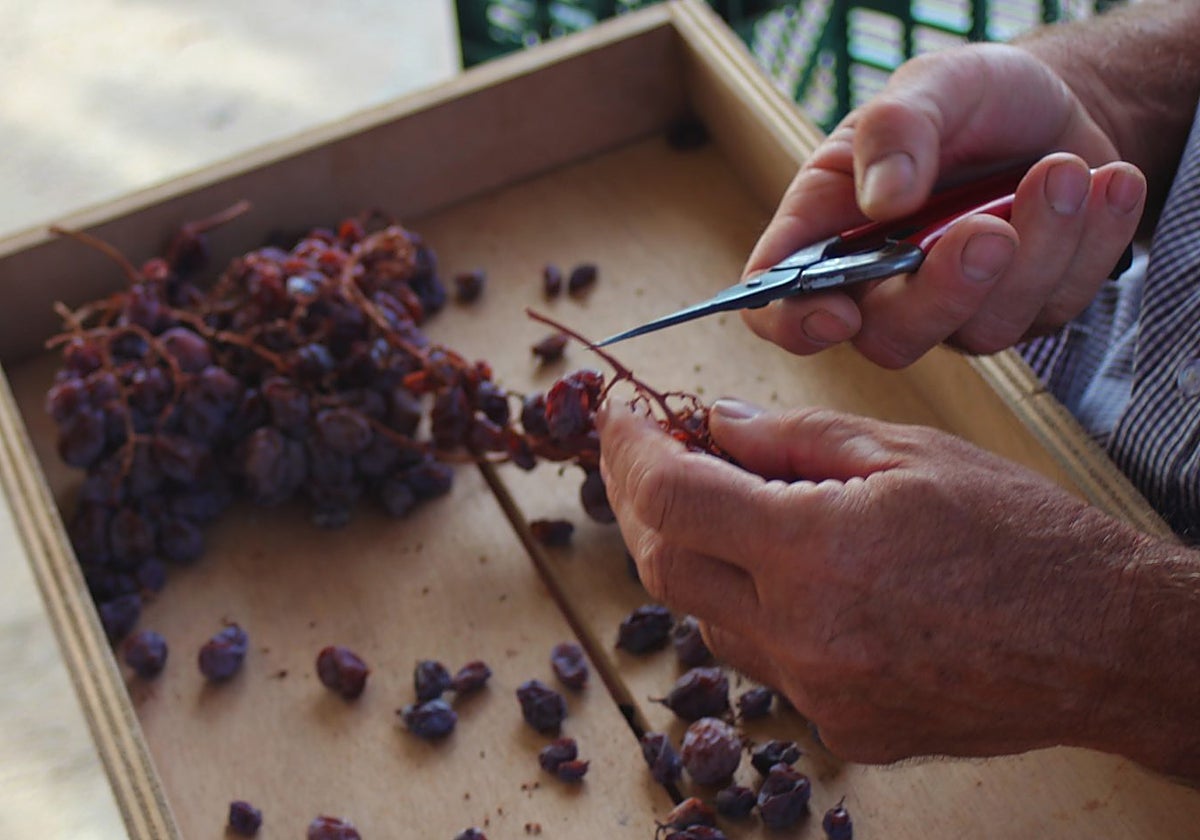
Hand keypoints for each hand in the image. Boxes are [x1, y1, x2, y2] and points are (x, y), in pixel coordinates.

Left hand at [597, 398, 1149, 763]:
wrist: (1104, 644)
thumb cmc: (1020, 537)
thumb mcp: (905, 453)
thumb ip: (791, 439)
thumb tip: (713, 423)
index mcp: (816, 552)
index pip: (674, 498)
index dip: (631, 452)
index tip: (620, 421)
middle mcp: (803, 635)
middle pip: (666, 565)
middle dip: (643, 502)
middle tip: (647, 455)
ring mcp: (819, 694)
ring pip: (707, 618)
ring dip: (696, 556)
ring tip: (722, 504)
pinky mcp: (841, 728)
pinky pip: (763, 661)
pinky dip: (752, 609)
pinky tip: (784, 574)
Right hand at [744, 43, 1145, 367]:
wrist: (1055, 105)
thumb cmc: (971, 98)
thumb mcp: (932, 84)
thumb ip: (897, 129)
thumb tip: (884, 200)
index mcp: (829, 228)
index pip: (778, 297)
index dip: (793, 323)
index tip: (836, 312)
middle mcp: (883, 283)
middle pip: (888, 337)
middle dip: (943, 292)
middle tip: (990, 232)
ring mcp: (957, 307)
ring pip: (982, 329)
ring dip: (1035, 253)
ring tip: (1066, 171)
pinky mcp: (1027, 309)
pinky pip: (1057, 305)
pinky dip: (1090, 242)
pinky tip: (1108, 182)